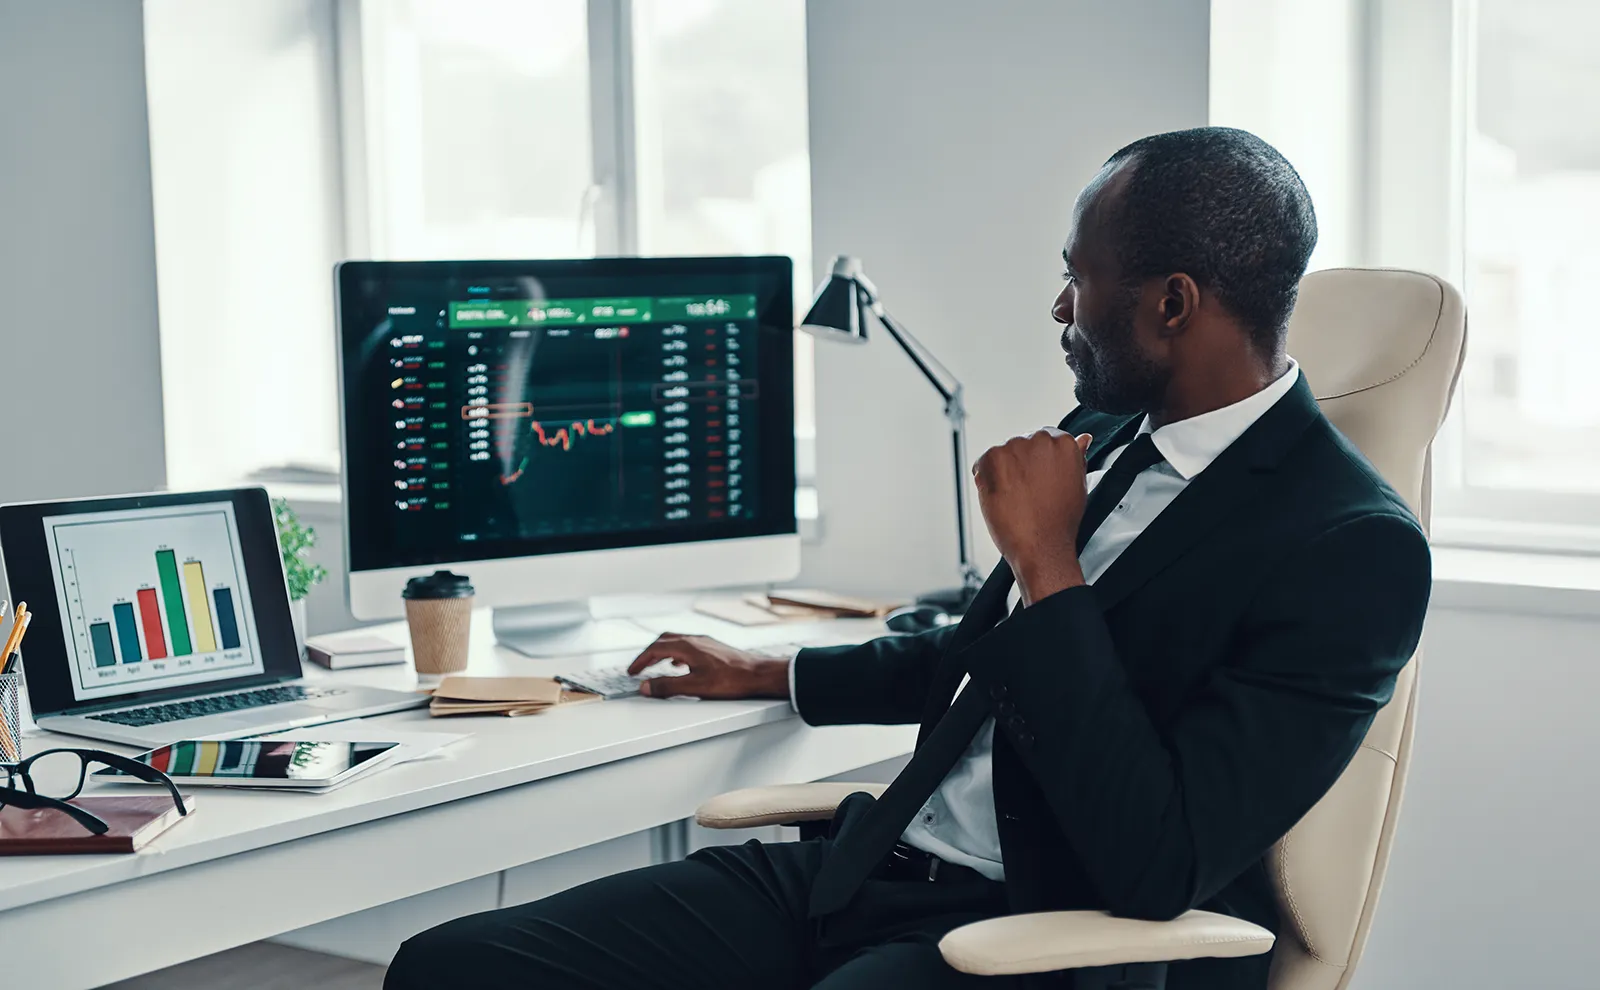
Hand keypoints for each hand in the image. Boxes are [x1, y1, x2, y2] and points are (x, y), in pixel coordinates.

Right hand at [626, 633, 791, 699]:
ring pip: (677, 642)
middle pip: (663, 641)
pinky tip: (681, 665)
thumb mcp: (695, 687)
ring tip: (656, 666)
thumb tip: (646, 687)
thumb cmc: (731, 680)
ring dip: (662, 653)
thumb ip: (668, 686)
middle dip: (648, 654)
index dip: (640, 661)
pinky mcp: (714, 648)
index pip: (655, 649)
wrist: (759, 675)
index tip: (631, 672)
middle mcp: (695, 640)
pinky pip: (688, 646)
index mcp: (687, 646)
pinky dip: (677, 654)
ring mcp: (706, 642)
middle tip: (639, 667)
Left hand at [972, 430, 1093, 604]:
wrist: (1041, 546)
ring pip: (1004, 454)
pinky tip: (1001, 496)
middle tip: (1027, 493)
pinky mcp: (991, 458)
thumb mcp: (1078, 485)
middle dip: (1022, 465)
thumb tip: (1083, 439)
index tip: (1039, 479)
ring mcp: (1014, 447)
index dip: (1039, 463)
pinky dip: (987, 478)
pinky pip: (984, 463)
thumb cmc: (1059, 522)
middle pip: (1024, 445)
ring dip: (1004, 472)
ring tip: (1016, 498)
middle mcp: (1040, 439)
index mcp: (1064, 442)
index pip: (1046, 439)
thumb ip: (1077, 458)